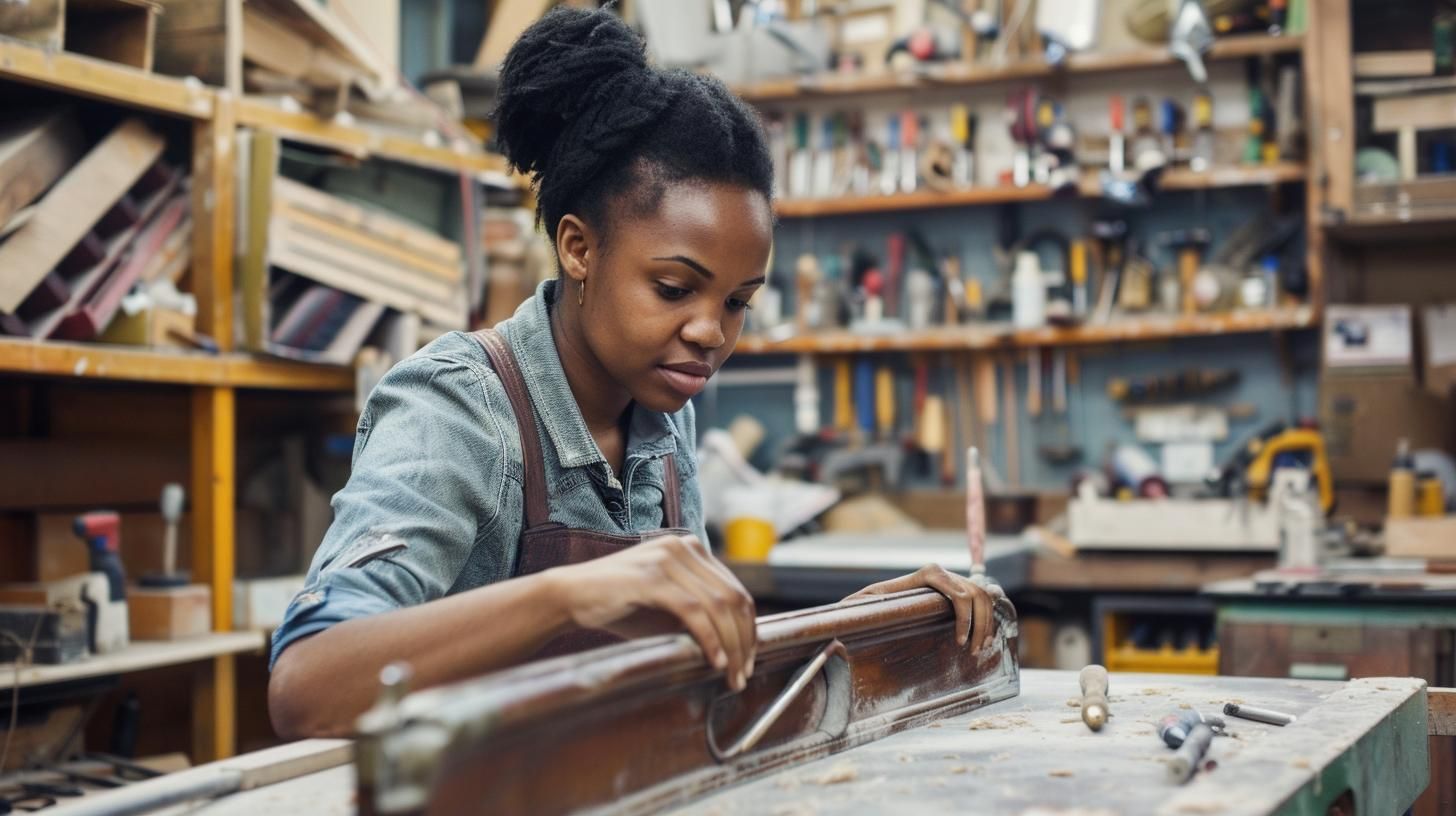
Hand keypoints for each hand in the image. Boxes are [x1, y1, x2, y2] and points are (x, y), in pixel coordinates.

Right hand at [545, 534, 757, 689]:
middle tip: (743, 674)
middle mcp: (684, 547)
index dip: (748, 629)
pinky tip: (713, 661)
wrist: (570, 596)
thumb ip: (700, 614)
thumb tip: (737, 646)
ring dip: (730, 646)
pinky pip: (693, 611)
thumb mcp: (667, 608)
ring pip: (718, 606)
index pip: (737, 590)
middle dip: (744, 641)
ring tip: (730, 675)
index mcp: (692, 549)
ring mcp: (668, 558)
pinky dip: (709, 639)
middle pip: (734, 598)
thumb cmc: (619, 606)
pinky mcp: (651, 577)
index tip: (748, 660)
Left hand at [843, 564, 1001, 651]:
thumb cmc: (876, 602)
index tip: (959, 643)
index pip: (958, 595)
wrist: (884, 594)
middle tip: (973, 651)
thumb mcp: (868, 602)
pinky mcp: (961, 587)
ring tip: (980, 648)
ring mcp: (955, 578)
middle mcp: (945, 573)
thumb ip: (858, 605)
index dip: (963, 619)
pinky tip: (986, 637)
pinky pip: (984, 598)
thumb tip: (844, 612)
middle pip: (976, 596)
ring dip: (987, 623)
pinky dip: (989, 617)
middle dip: (979, 625)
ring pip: (984, 597)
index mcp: (929, 574)